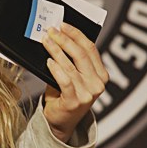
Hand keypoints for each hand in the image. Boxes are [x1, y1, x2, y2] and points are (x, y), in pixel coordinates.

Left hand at [41, 23, 107, 142]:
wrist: (60, 122)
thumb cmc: (64, 95)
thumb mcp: (72, 76)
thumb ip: (70, 61)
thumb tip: (57, 37)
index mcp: (101, 75)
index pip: (90, 49)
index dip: (76, 34)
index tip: (63, 25)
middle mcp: (98, 84)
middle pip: (81, 54)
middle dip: (64, 40)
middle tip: (51, 31)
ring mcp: (88, 94)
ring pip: (71, 66)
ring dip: (56, 50)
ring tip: (45, 41)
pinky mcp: (74, 102)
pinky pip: (65, 80)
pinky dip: (56, 68)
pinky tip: (48, 61)